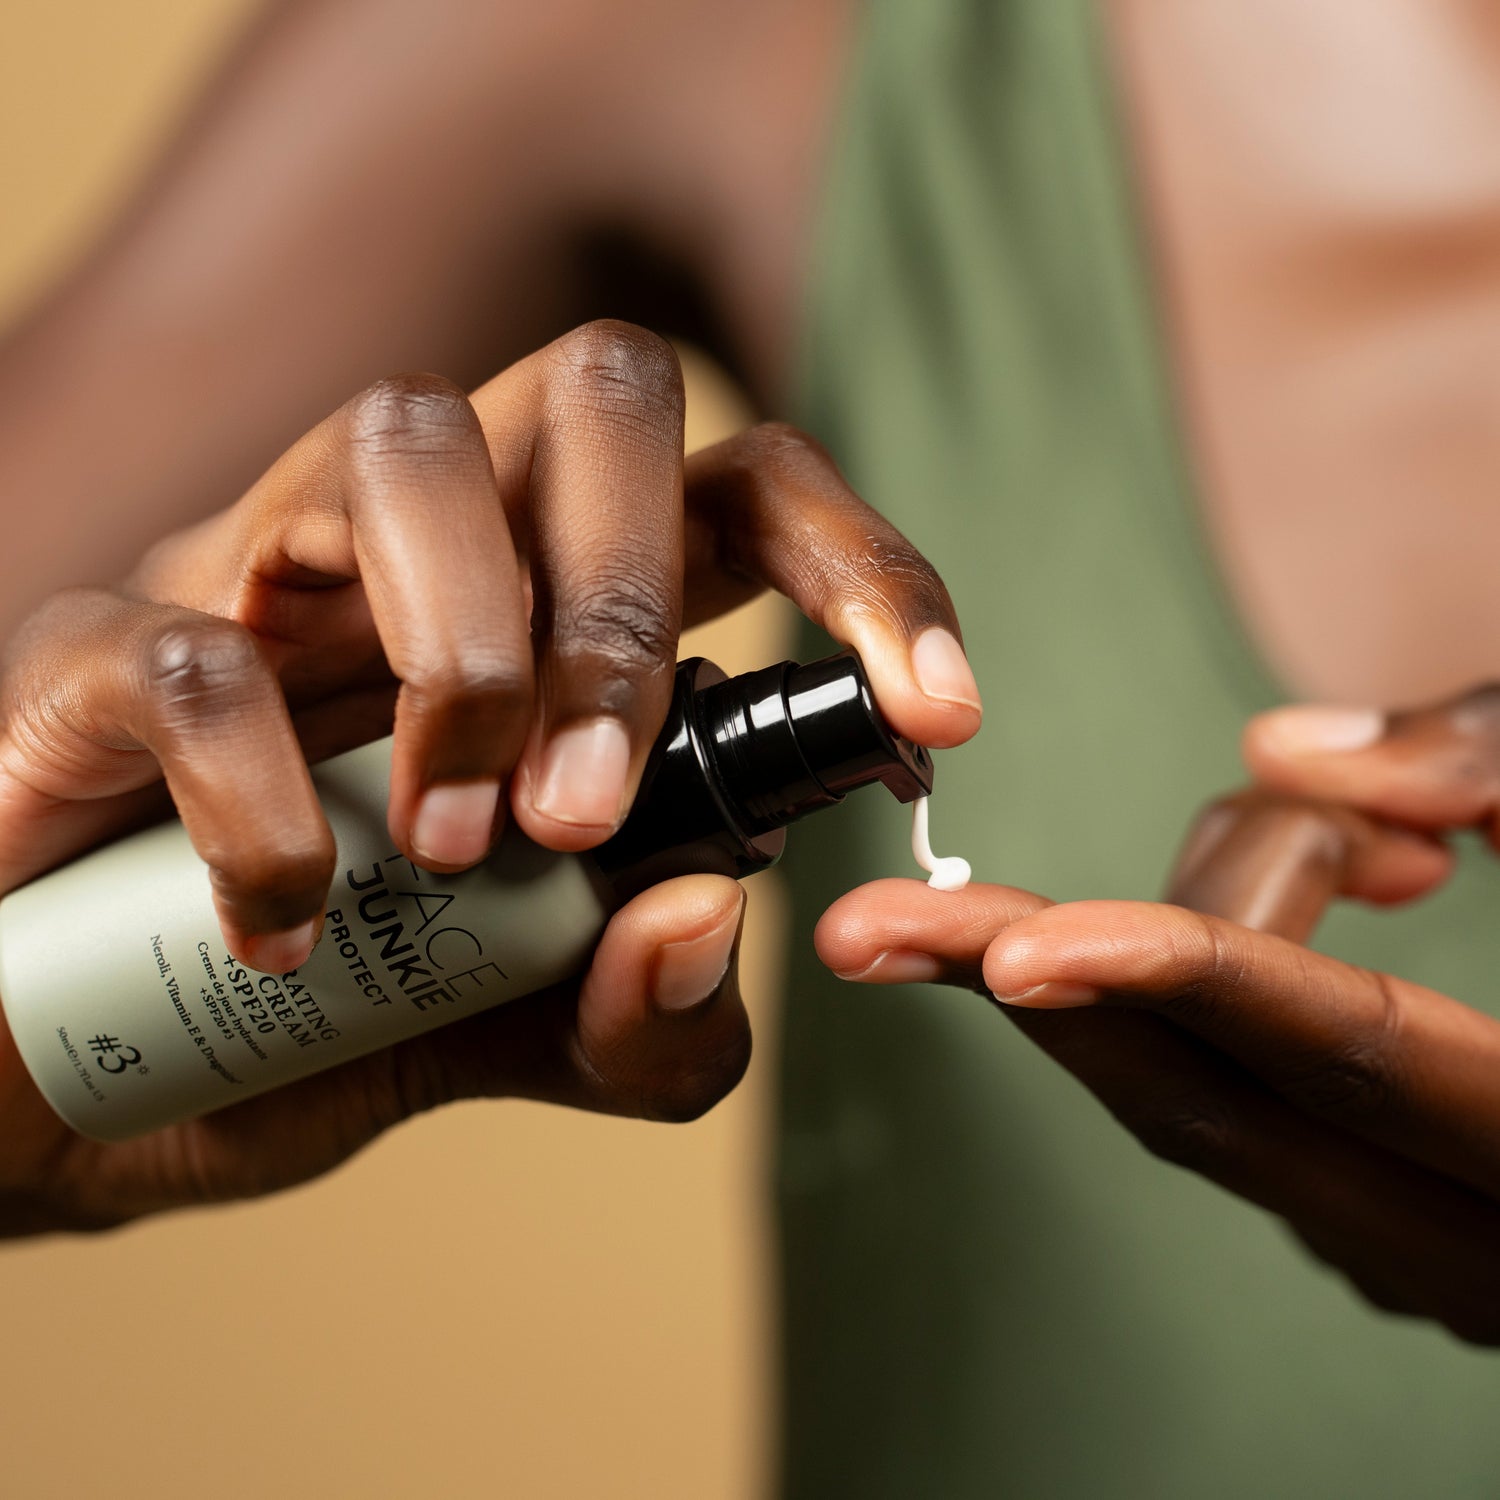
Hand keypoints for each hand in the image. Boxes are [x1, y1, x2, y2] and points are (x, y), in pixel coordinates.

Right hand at [0, 321, 981, 1233]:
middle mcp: (427, 543)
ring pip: (402, 447)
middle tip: (597, 812)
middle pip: (599, 396)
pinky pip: (198, 646)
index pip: (744, 491)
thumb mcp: (519, 1031)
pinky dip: (271, 797)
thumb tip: (711, 916)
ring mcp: (257, 566)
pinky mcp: (97, 650)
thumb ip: (642, 1012)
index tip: (938, 715)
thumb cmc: (315, 1015)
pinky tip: (290, 926)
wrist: (75, 1078)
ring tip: (458, 848)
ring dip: (475, 654)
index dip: (865, 569)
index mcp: (556, 607)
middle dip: (638, 607)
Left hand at [817, 686, 1499, 1343]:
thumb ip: (1497, 763)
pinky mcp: (1382, 1211)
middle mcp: (1484, 1234)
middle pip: (1218, 1099)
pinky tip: (1150, 929)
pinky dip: (1176, 1002)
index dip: (1184, 982)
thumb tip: (1284, 748)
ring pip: (1204, 1104)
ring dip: (1126, 966)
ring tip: (1223, 851)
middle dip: (1035, 997)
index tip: (1014, 950)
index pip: (1353, 1053)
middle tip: (869, 932)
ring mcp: (1422, 1242)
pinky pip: (1227, 1104)